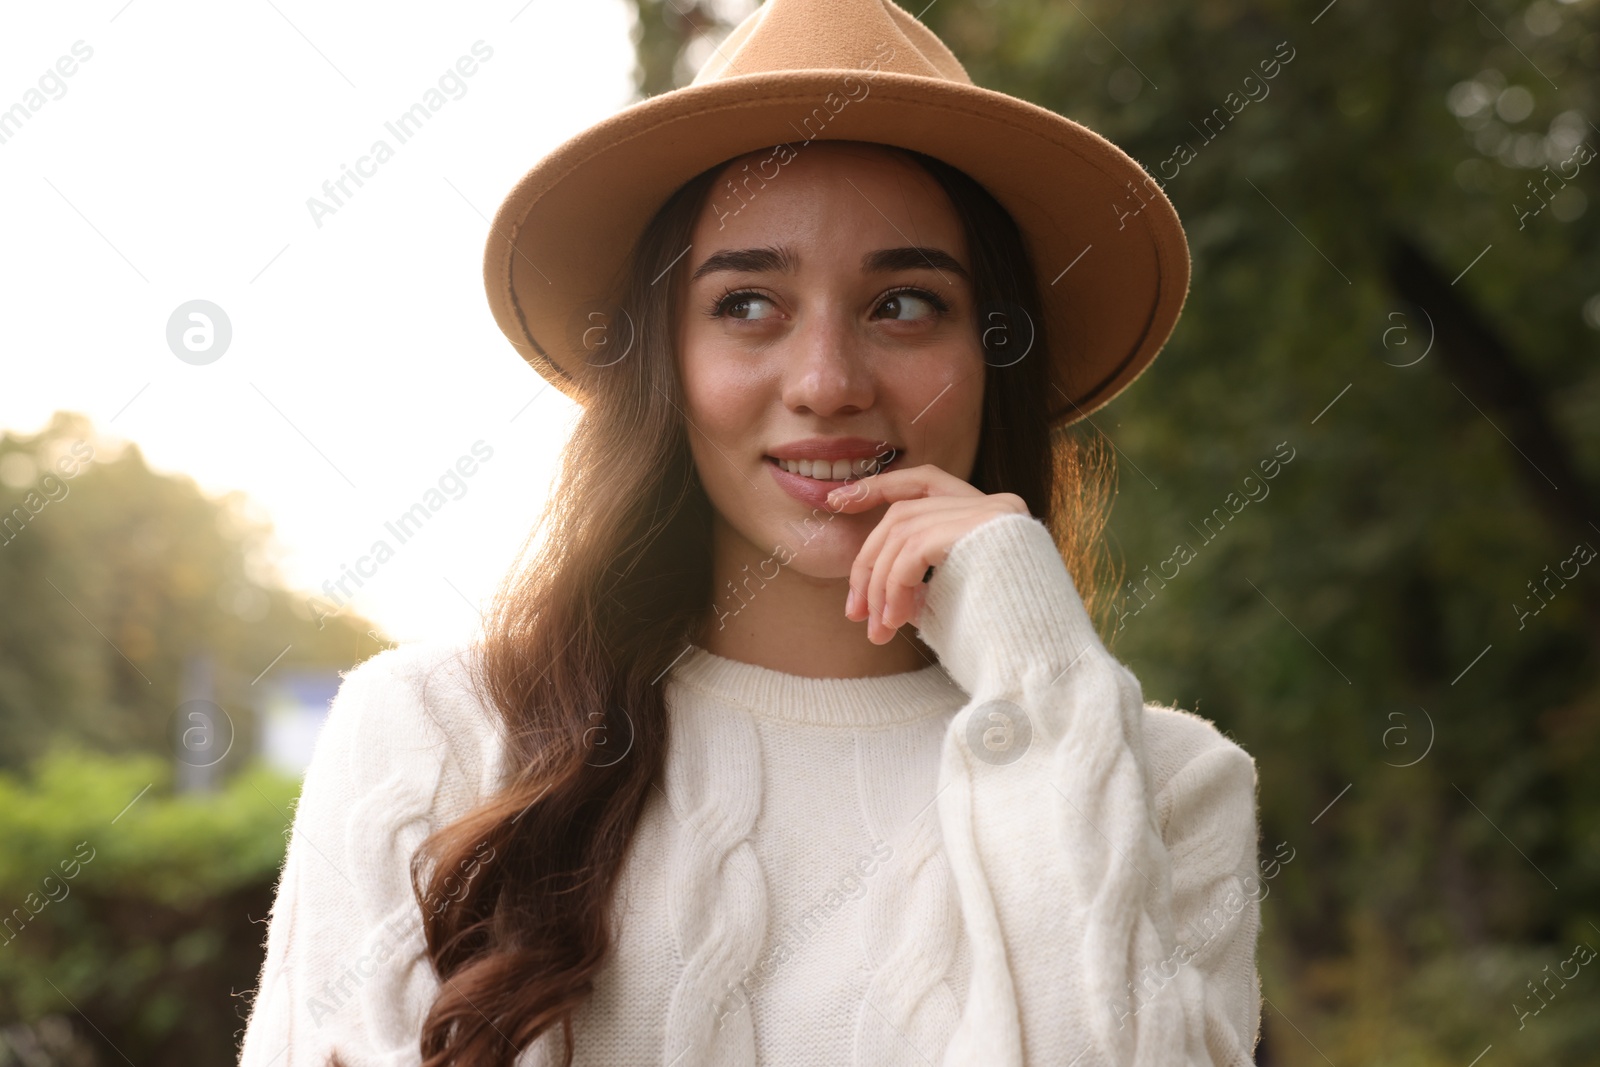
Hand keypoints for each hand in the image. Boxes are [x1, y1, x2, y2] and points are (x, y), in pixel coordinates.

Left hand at [826, 464, 1027, 643]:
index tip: (835, 501)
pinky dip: (894, 584)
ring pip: (903, 531)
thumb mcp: (954, 601)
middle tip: (854, 613)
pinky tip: (896, 619)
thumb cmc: (1002, 644)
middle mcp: (995, 505)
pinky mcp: (985, 529)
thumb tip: (870, 591)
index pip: (923, 481)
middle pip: (903, 513)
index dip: (877, 486)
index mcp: (991, 516)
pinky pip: (914, 548)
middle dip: (868, 563)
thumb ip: (920, 580)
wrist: (1046, 665)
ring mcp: (994, 513)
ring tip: (878, 628)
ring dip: (879, 583)